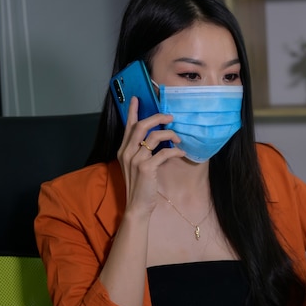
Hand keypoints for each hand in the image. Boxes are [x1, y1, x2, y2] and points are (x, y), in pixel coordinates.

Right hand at [116, 97, 183, 216]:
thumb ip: (143, 151)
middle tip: (170, 117)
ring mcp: (136, 160)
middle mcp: (127, 152)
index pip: (128, 126)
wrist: (137, 206)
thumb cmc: (140, 185)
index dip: (132, 111)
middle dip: (157, 118)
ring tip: (179, 138)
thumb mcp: (138, 165)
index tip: (137, 98)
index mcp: (123, 150)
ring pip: (153, 136)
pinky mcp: (146, 168)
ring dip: (169, 134)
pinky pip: (164, 153)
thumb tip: (159, 138)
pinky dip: (175, 150)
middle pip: (141, 126)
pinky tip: (181, 152)